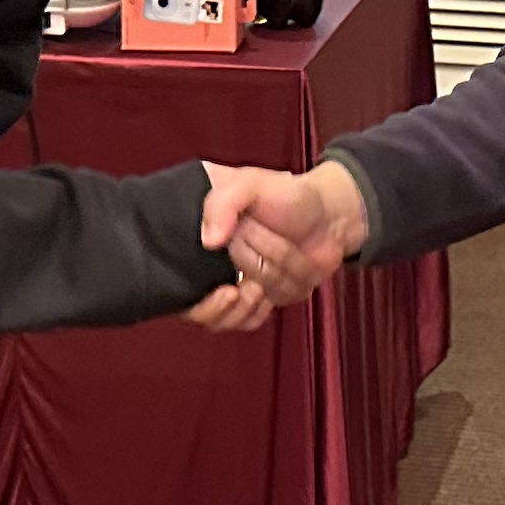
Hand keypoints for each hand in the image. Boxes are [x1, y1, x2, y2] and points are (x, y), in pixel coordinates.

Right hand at [201, 161, 366, 304]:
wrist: (328, 216)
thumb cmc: (288, 196)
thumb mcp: (252, 184)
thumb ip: (222, 204)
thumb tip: (209, 241)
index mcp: (199, 235)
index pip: (175, 283)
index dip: (202, 296)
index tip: (229, 289)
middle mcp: (206, 263)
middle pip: (210, 302)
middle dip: (255, 269)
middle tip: (269, 250)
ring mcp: (229, 283)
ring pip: (239, 310)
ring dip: (273, 279)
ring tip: (285, 253)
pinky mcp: (252, 300)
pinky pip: (250, 320)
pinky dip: (269, 303)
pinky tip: (280, 284)